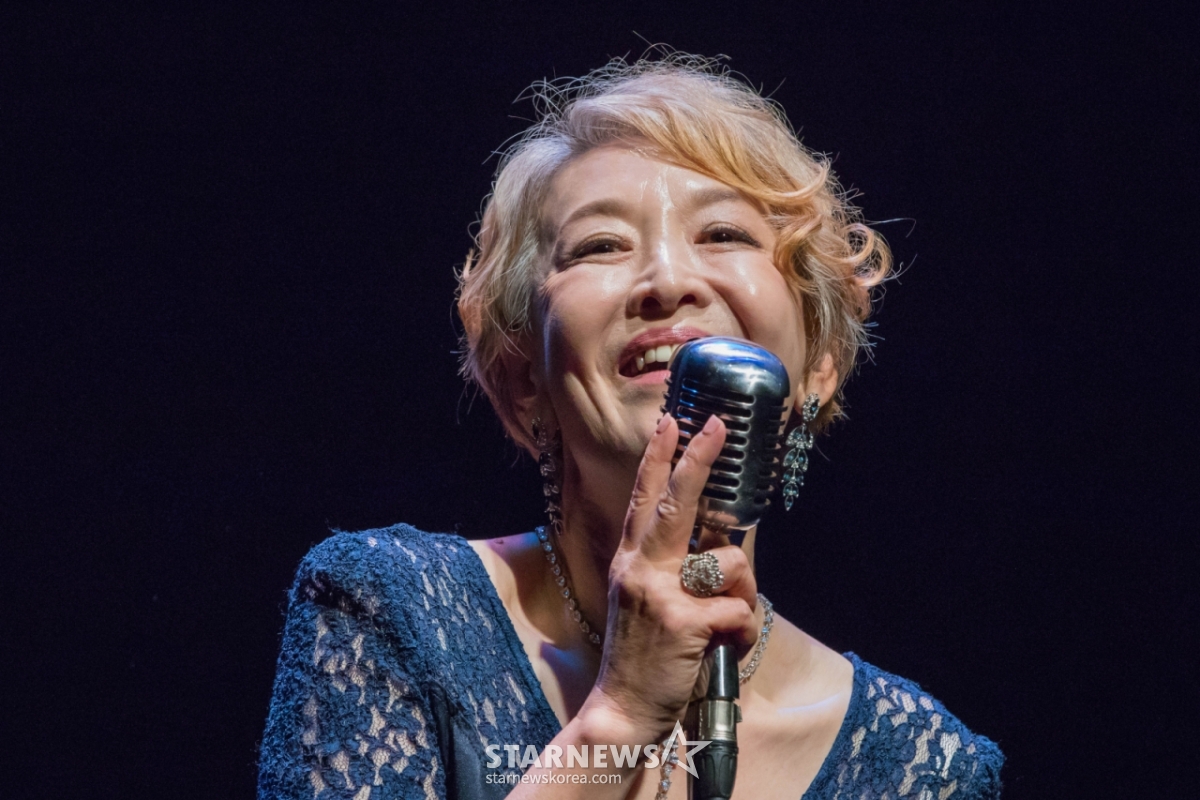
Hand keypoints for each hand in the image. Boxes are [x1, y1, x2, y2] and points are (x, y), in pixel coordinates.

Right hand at [580, 413, 759, 742]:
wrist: (622, 709)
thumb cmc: (643, 657)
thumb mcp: (646, 605)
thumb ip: (675, 573)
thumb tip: (723, 550)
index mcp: (631, 563)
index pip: (643, 499)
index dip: (659, 458)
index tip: (672, 421)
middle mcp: (639, 570)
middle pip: (673, 503)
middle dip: (697, 460)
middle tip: (716, 425)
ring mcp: (659, 594)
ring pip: (727, 563)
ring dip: (742, 591)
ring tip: (724, 623)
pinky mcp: (683, 621)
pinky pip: (738, 609)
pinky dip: (742, 633)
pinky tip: (724, 648)